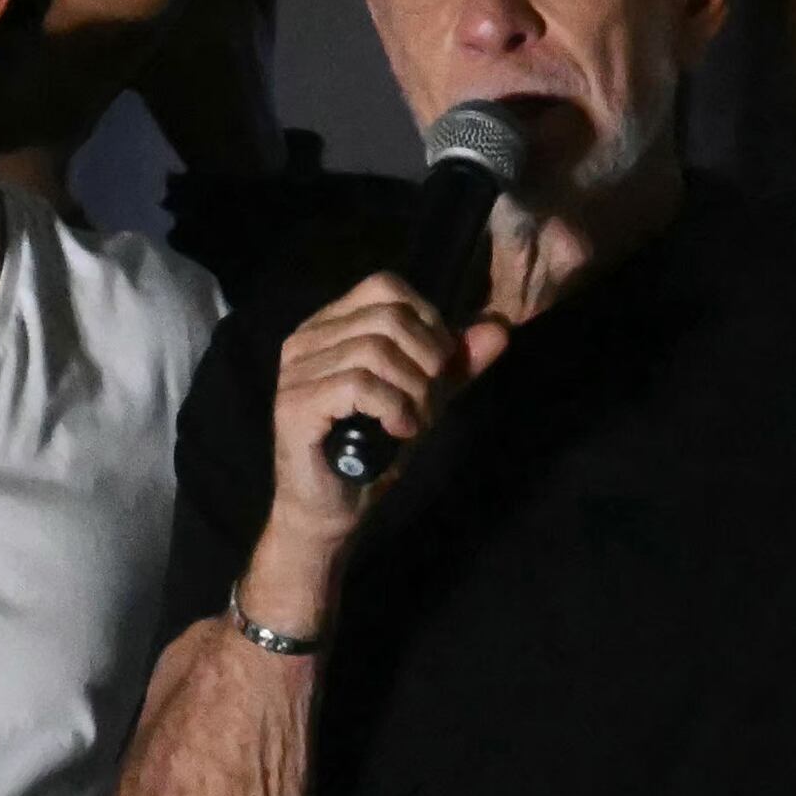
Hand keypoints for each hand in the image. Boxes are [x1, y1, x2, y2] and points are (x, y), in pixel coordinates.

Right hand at [257, 271, 503, 575]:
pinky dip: (393, 407)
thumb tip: (500, 328)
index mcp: (331, 325)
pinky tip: (397, 430)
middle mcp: (307, 338)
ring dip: (413, 391)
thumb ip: (457, 363)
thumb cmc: (372, 449)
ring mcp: (296, 370)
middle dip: (426, 361)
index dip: (427, 321)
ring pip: (376, 351)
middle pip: (388, 317)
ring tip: (413, 422)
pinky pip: (359, 385)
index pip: (386, 286)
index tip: (438, 367)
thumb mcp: (424, 397)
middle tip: (429, 403)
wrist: (332, 509)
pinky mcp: (295, 404)